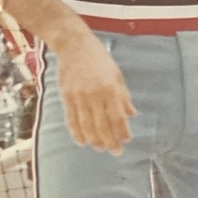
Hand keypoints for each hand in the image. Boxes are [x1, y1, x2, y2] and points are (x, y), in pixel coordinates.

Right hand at [54, 28, 136, 154]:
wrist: (74, 45)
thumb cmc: (98, 58)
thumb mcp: (116, 74)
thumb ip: (123, 96)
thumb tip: (131, 114)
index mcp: (109, 88)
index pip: (117, 117)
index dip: (122, 131)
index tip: (127, 139)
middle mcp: (94, 94)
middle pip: (102, 125)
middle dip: (110, 141)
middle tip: (116, 151)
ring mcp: (78, 96)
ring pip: (86, 126)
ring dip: (94, 140)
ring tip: (100, 148)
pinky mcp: (66, 96)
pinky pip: (72, 119)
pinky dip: (77, 132)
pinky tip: (82, 141)